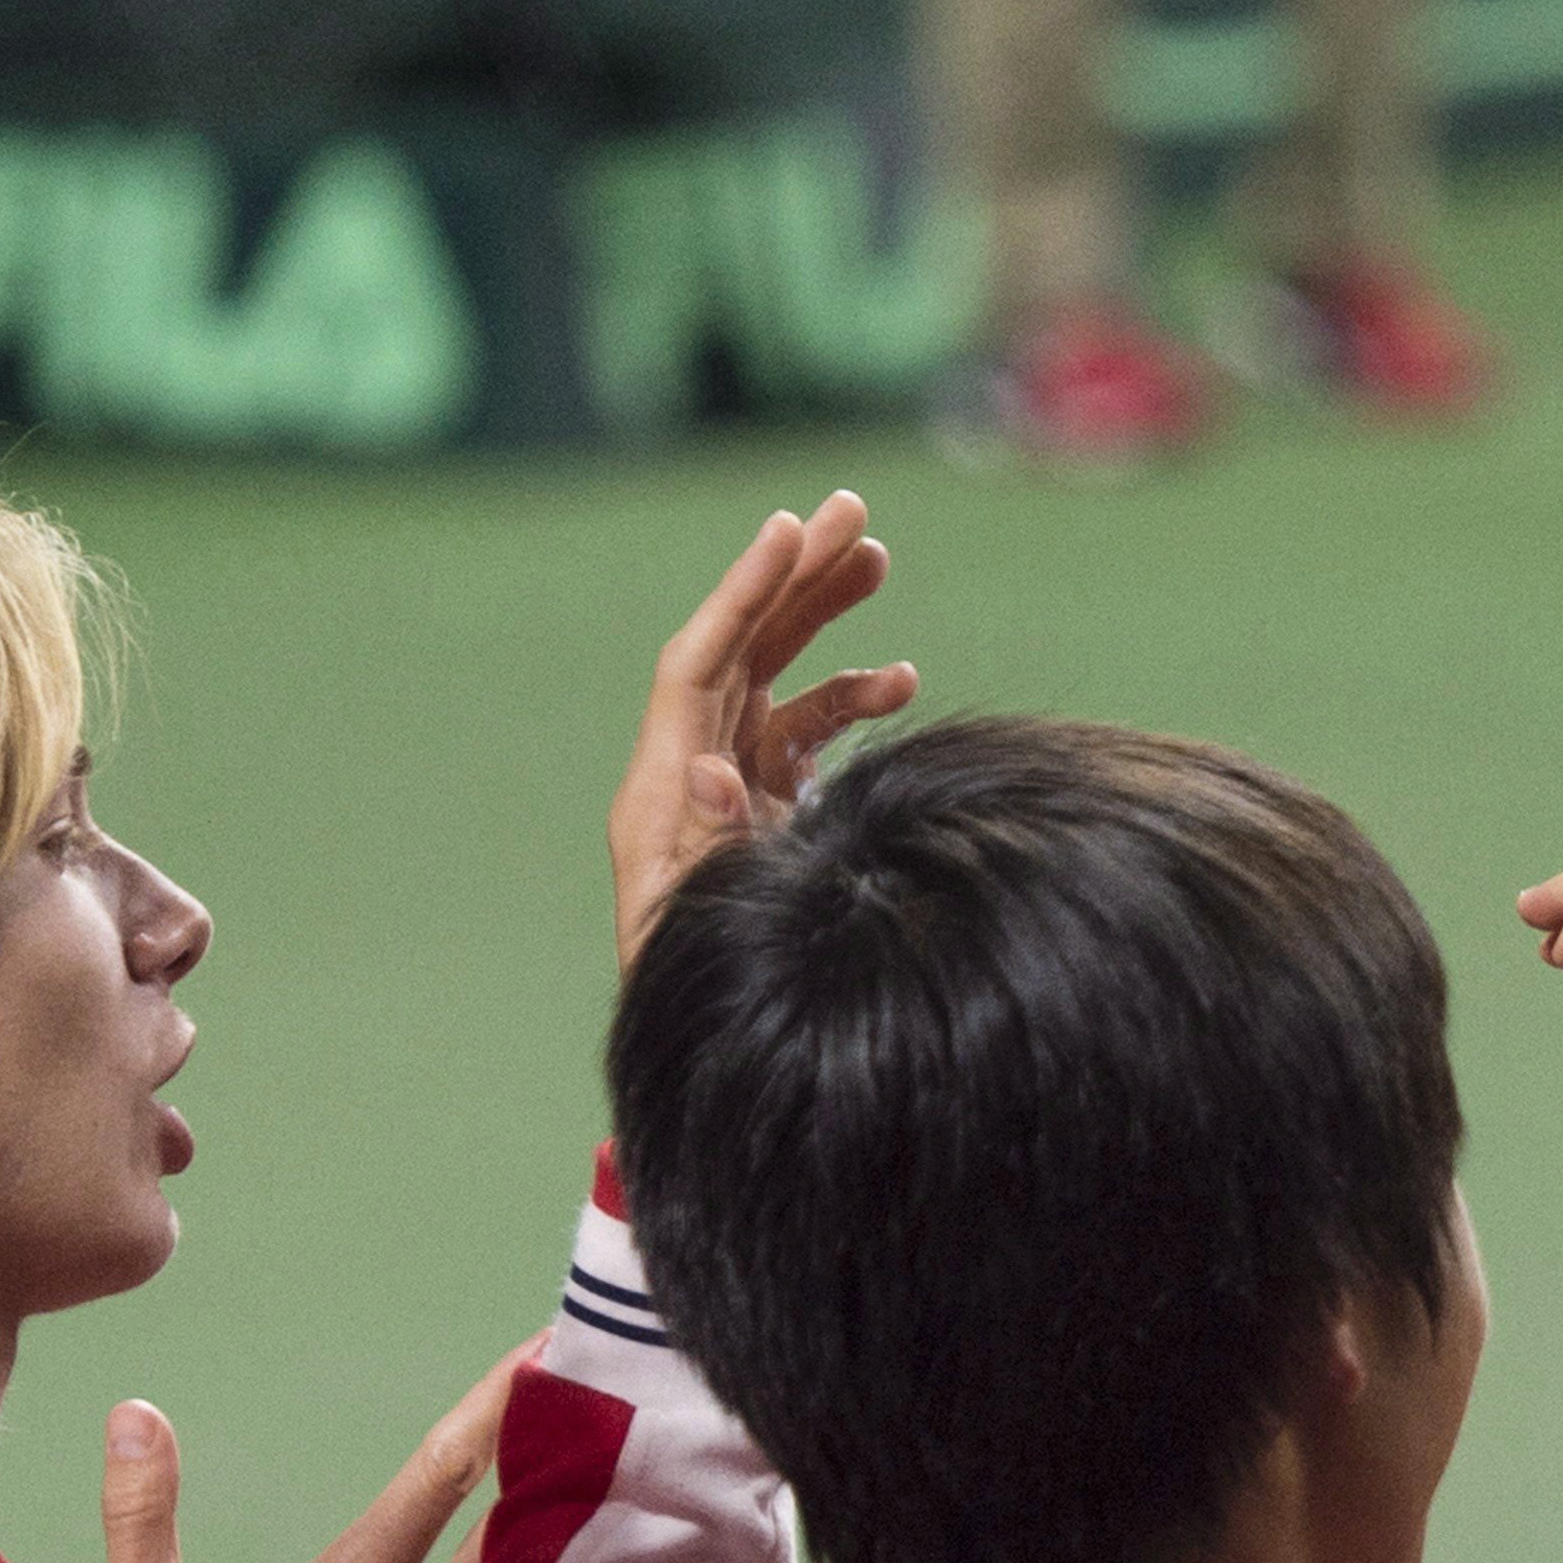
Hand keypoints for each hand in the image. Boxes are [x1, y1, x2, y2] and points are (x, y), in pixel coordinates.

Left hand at [613, 493, 916, 965]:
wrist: (707, 1052)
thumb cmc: (693, 994)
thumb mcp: (695, 928)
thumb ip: (710, 848)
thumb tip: (713, 768)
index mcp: (660, 795)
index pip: (697, 665)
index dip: (743, 592)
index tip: (792, 528)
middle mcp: (687, 774)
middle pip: (738, 648)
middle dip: (793, 578)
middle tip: (853, 511)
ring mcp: (728, 786)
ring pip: (773, 675)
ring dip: (824, 618)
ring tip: (879, 559)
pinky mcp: (764, 808)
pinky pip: (802, 730)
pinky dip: (849, 699)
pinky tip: (902, 681)